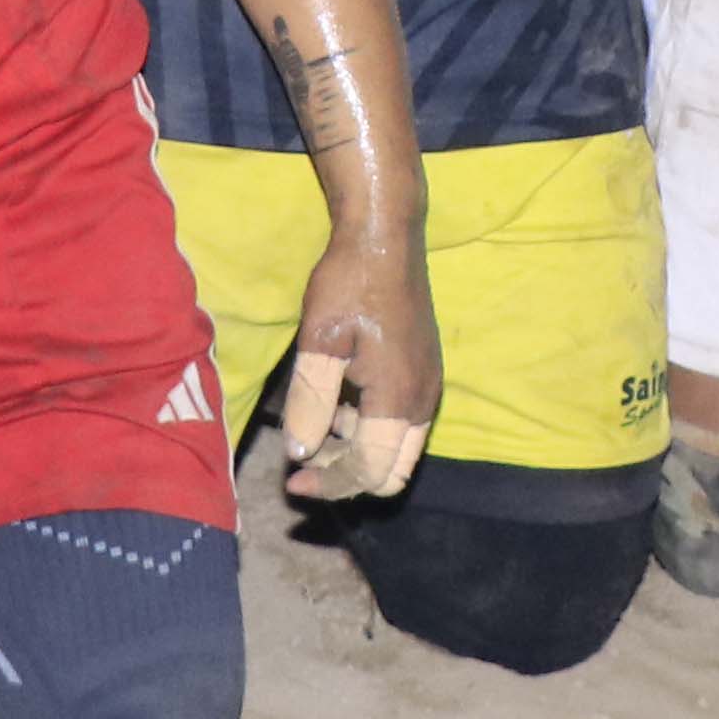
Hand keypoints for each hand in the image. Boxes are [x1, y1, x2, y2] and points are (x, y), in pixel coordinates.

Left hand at [275, 225, 438, 502]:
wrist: (385, 235)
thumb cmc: (350, 284)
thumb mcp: (320, 343)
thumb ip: (311, 403)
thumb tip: (299, 453)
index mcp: (399, 399)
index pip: (367, 470)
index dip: (329, 483)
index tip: (291, 480)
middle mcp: (423, 401)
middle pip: (391, 472)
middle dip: (346, 475)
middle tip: (305, 458)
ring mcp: (428, 386)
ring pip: (397, 450)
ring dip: (356, 450)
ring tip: (314, 424)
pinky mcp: (424, 372)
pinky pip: (399, 424)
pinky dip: (367, 428)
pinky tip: (337, 402)